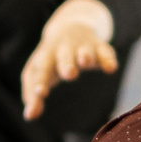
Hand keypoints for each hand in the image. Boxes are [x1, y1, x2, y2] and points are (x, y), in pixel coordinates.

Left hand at [21, 0, 117, 118]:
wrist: (69, 25)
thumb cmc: (50, 59)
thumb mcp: (39, 73)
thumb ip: (33, 96)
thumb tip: (29, 116)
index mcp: (44, 58)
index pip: (40, 71)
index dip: (40, 81)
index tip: (40, 94)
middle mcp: (62, 50)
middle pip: (63, 57)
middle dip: (66, 64)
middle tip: (69, 74)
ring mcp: (81, 46)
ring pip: (84, 51)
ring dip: (85, 56)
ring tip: (86, 61)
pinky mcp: (98, 46)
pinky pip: (104, 51)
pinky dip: (108, 58)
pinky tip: (111, 68)